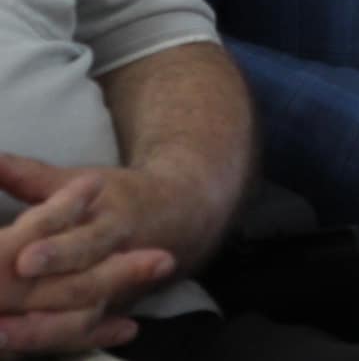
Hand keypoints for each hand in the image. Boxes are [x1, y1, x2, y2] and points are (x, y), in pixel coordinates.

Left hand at [0, 154, 172, 355]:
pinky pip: (85, 334)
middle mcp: (118, 260)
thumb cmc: (118, 196)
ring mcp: (118, 291)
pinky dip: (61, 343)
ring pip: (83, 319)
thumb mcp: (79, 179)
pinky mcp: (111, 311)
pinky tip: (24, 348)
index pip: (83, 241)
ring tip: (3, 337)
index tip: (24, 260)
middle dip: (43, 303)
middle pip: (83, 286)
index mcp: (112, 222)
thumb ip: (30, 175)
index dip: (56, 252)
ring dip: (44, 332)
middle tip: (2, 315)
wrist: (181, 215)